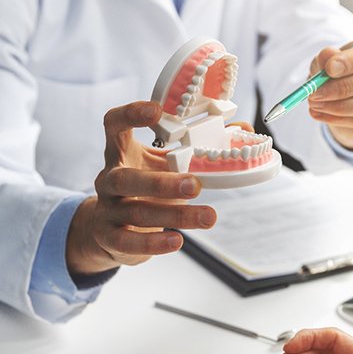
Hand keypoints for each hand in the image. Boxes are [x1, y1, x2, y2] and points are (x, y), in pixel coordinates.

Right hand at [66, 101, 216, 274]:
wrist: (111, 228)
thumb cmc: (148, 188)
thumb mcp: (167, 163)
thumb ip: (200, 146)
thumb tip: (243, 127)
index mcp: (122, 152)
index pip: (114, 124)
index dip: (131, 114)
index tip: (157, 111)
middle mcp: (109, 178)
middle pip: (127, 178)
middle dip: (162, 182)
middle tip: (195, 184)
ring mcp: (107, 208)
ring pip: (137, 211)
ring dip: (175, 215)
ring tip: (208, 217)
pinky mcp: (109, 236)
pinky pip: (128, 241)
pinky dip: (154, 243)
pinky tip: (177, 241)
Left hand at [308, 31, 352, 151]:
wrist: (347, 96)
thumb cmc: (340, 71)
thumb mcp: (329, 60)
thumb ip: (327, 57)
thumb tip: (326, 56)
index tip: (329, 68)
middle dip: (343, 87)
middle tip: (316, 92)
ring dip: (339, 106)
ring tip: (315, 104)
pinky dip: (337, 118)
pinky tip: (319, 114)